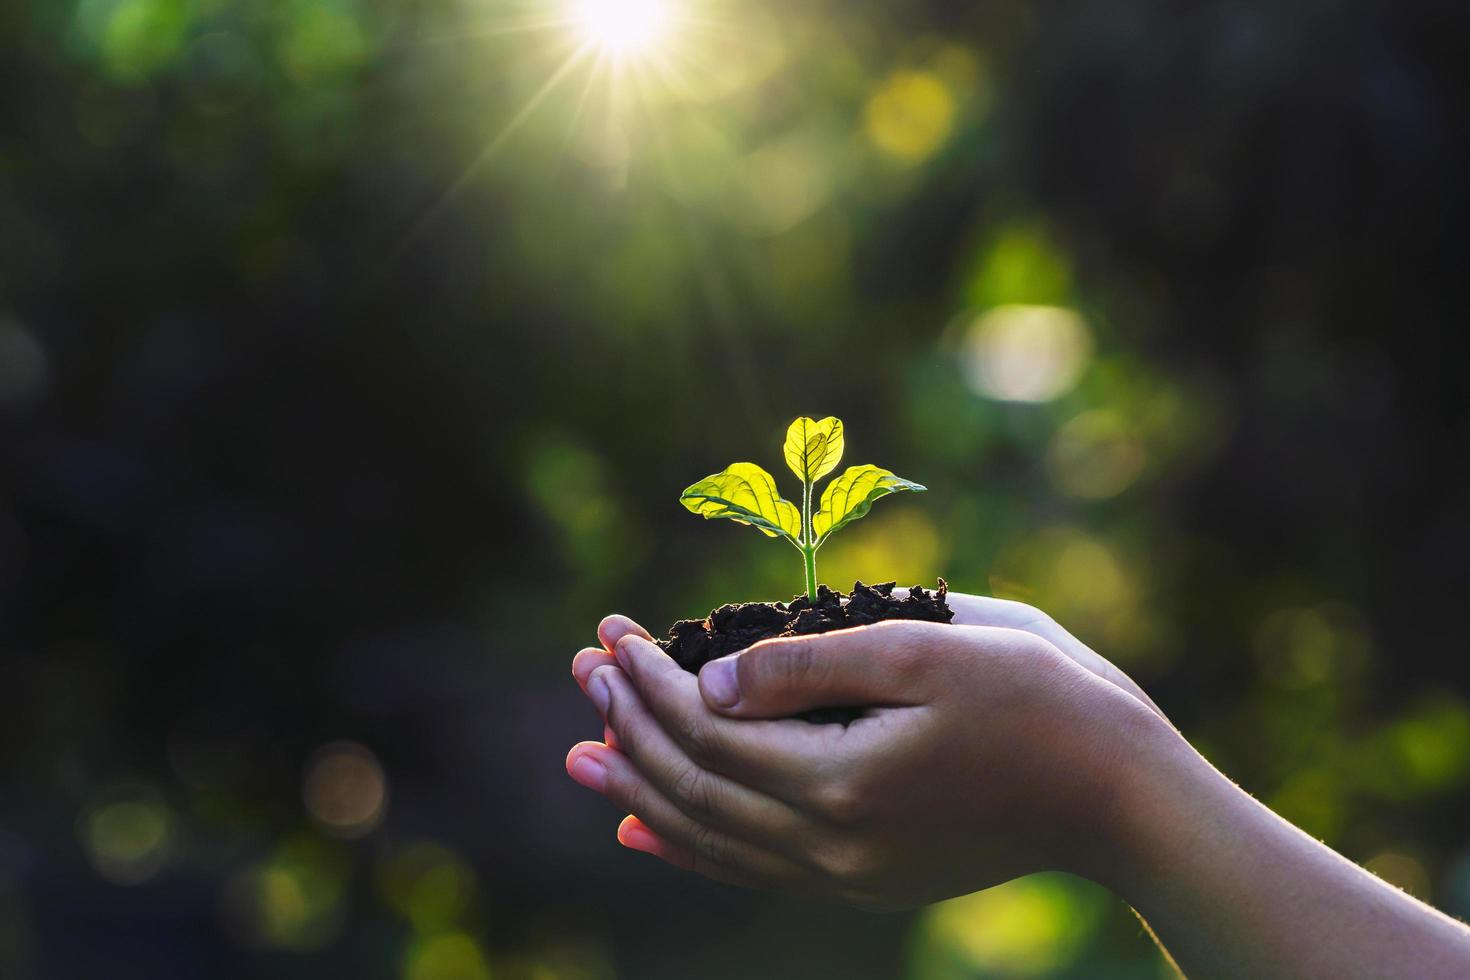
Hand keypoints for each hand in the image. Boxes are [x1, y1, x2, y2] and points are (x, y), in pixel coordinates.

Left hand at [565, 595, 1166, 908]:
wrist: (1119, 794)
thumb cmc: (1037, 699)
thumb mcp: (928, 650)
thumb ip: (811, 665)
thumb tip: (711, 679)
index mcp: (843, 781)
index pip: (706, 729)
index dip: (649, 678)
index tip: (612, 631)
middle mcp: (831, 846)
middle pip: (693, 784)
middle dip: (629, 723)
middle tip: (582, 669)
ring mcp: (845, 874)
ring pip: (709, 835)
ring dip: (640, 786)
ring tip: (583, 753)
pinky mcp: (863, 879)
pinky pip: (748, 867)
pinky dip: (687, 844)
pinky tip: (642, 828)